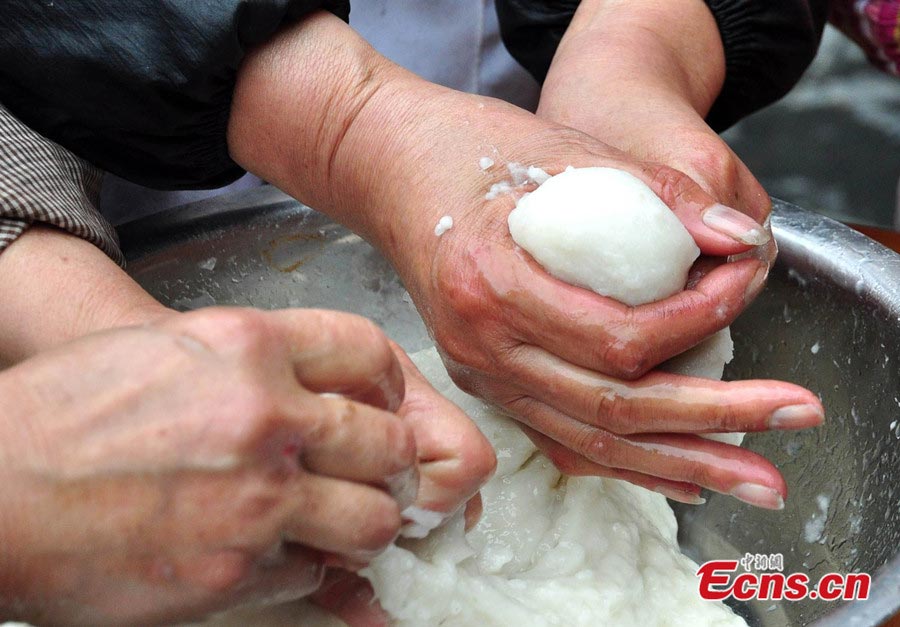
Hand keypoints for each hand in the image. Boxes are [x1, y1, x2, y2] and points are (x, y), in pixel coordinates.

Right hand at [0, 307, 416, 624]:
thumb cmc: (67, 414)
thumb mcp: (173, 347)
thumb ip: (258, 362)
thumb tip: (324, 392)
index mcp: (249, 346)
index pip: (370, 353)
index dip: (389, 384)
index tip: (384, 404)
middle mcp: (265, 416)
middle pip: (391, 443)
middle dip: (391, 464)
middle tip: (375, 474)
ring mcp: (257, 499)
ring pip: (375, 520)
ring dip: (366, 524)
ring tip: (338, 520)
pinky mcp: (236, 570)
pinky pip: (316, 572)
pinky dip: (307, 566)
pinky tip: (272, 550)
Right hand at [227, 12, 821, 508]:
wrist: (389, 166)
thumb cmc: (470, 149)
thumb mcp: (561, 151)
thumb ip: (652, 194)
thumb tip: (737, 238)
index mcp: (493, 283)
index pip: (619, 338)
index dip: (700, 319)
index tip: (742, 282)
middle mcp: (480, 345)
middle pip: (612, 409)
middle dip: (715, 419)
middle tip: (795, 415)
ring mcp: (478, 372)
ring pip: (588, 441)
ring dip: (679, 461)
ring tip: (753, 477)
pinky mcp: (485, 380)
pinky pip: (560, 440)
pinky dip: (623, 461)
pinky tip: (677, 472)